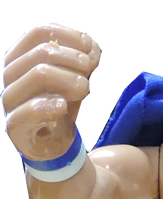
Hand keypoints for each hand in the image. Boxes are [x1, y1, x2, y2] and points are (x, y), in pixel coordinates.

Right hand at [3, 24, 99, 160]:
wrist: (52, 143)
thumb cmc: (59, 105)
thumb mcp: (75, 79)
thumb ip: (84, 62)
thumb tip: (94, 48)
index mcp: (20, 56)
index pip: (39, 32)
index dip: (67, 35)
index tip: (90, 46)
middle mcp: (10, 73)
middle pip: (41, 52)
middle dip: (73, 58)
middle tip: (90, 71)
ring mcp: (10, 98)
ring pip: (39, 74)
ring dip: (68, 79)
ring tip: (84, 88)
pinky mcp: (15, 124)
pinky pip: (30, 109)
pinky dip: (51, 105)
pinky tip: (63, 106)